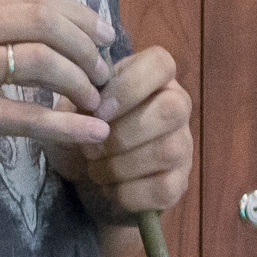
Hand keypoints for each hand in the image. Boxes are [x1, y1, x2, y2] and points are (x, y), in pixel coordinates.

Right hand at [0, 0, 116, 171]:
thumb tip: (35, 20)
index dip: (76, 12)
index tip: (100, 30)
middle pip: (45, 21)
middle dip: (86, 44)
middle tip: (104, 66)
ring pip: (44, 64)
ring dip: (81, 81)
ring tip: (95, 98)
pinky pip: (30, 116)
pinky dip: (69, 125)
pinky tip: (92, 131)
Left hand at [47, 46, 192, 223]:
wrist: (84, 179)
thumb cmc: (82, 131)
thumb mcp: (74, 108)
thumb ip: (81, 97)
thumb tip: (90, 100)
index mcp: (151, 79)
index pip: (161, 64)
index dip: (129, 86)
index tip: (98, 111)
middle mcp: (177, 107)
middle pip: (172, 109)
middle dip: (123, 132)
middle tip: (90, 147)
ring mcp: (183, 146)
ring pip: (167, 150)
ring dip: (121, 164)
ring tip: (94, 169)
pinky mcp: (178, 183)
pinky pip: (163, 188)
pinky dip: (127, 192)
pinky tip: (109, 188)